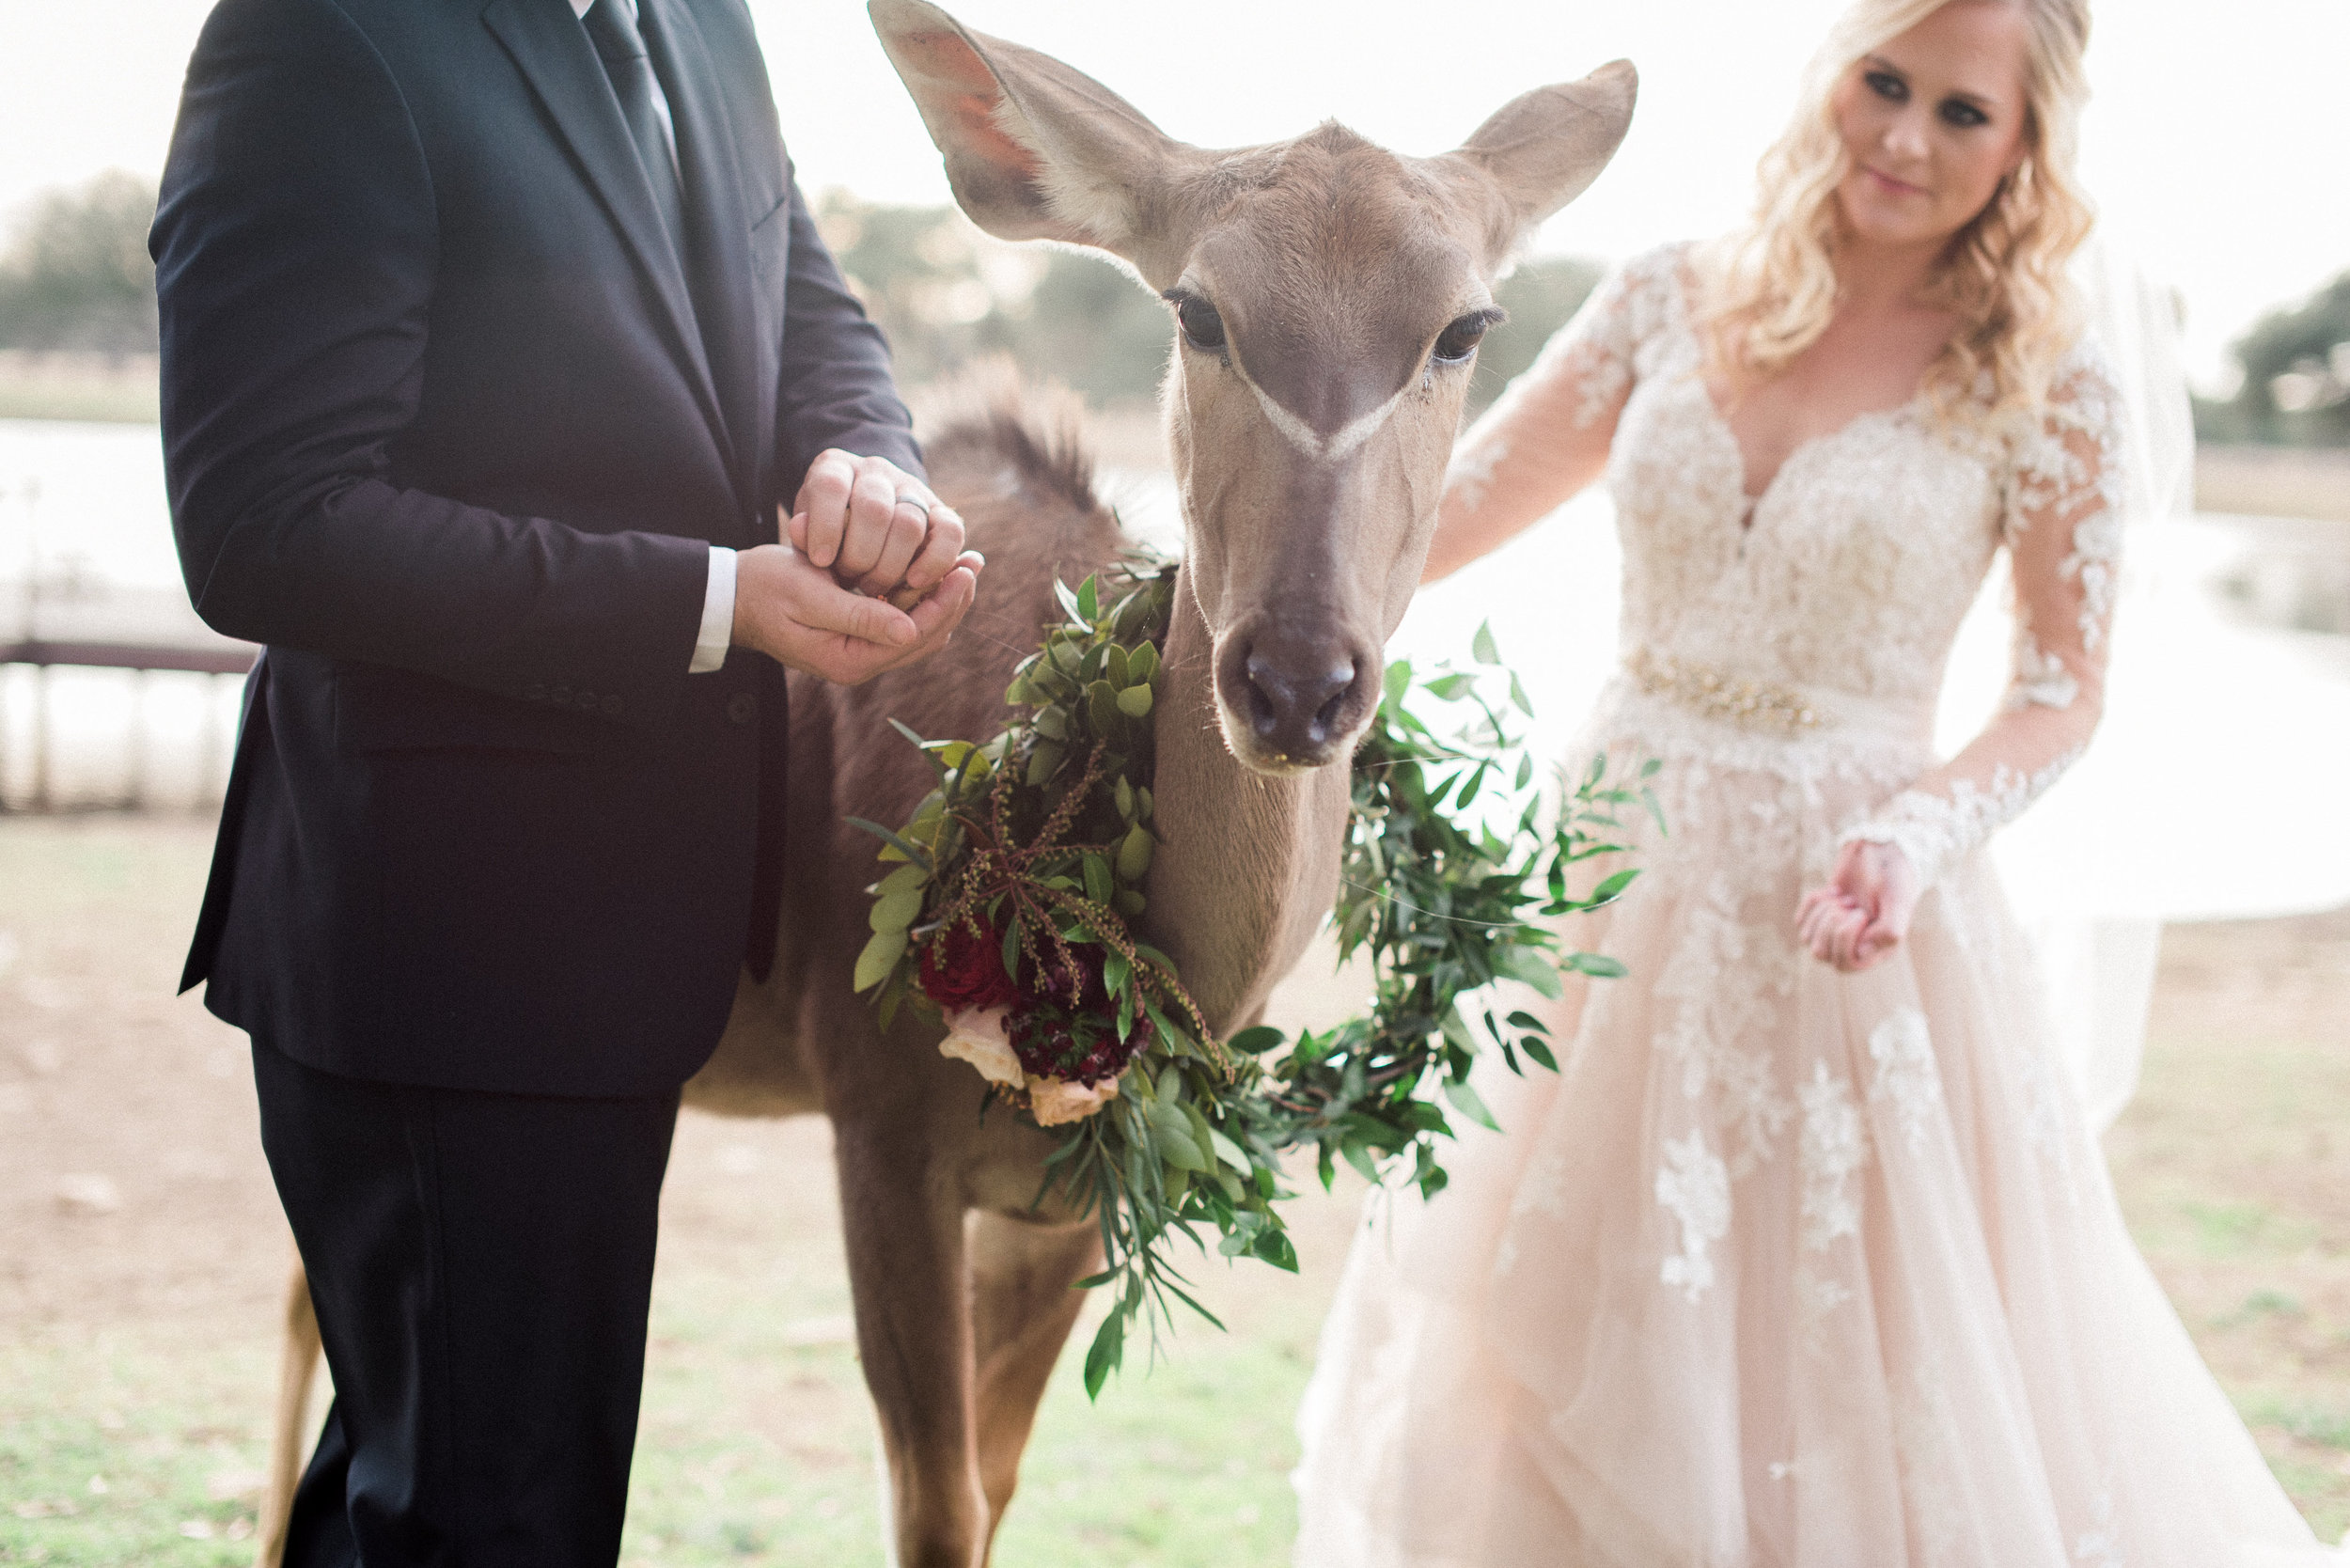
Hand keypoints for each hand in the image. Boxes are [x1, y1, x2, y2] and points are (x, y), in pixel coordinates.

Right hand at [731, 542, 983, 685]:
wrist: (732, 597)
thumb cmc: (765, 588)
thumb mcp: (810, 596)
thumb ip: (859, 615)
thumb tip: (909, 629)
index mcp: (849, 660)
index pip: (915, 635)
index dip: (945, 602)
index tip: (965, 568)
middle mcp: (860, 664)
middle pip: (925, 637)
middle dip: (953, 600)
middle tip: (975, 562)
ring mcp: (859, 652)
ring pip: (918, 630)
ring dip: (942, 599)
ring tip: (965, 564)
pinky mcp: (857, 637)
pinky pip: (901, 622)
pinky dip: (921, 598)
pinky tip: (935, 573)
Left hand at [789, 449, 965, 602]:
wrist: (860, 526)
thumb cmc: (827, 537)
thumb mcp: (806, 533)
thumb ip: (804, 535)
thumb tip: (798, 530)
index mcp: (836, 467)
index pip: (832, 487)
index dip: (826, 525)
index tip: (820, 562)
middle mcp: (876, 471)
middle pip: (874, 509)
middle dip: (861, 555)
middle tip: (852, 581)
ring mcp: (912, 488)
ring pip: (910, 523)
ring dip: (892, 565)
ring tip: (875, 588)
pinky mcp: (942, 511)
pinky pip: (951, 531)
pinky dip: (936, 560)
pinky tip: (915, 582)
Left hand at [1794, 839, 1918, 972]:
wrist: (1881, 848)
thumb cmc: (1893, 876)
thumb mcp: (1898, 901)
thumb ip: (1889, 931)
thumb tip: (1862, 954)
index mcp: (1877, 949)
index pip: (1845, 964)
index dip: (1845, 939)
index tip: (1861, 913)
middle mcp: (1857, 946)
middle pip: (1822, 953)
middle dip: (1831, 923)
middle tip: (1852, 902)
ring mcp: (1836, 933)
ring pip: (1808, 939)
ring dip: (1823, 912)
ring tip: (1845, 897)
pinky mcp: (1821, 917)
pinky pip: (1801, 921)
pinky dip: (1814, 903)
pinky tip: (1834, 891)